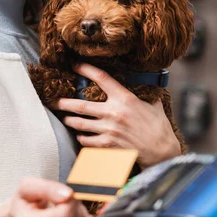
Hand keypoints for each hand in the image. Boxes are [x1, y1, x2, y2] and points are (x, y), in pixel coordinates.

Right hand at [0, 177, 96, 216]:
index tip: (63, 194)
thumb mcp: (28, 186)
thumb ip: (47, 188)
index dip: (71, 200)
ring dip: (83, 215)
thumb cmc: (26, 200)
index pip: (66, 215)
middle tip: (67, 200)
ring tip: (70, 210)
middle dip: (77, 206)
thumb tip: (68, 195)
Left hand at [53, 63, 180, 169]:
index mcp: (125, 98)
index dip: (86, 69)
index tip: (75, 65)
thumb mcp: (153, 104)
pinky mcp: (108, 145)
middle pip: (81, 105)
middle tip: (54, 101)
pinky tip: (80, 135)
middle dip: (64, 103)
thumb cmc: (158, 126)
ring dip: (69, 120)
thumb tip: (143, 80)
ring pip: (80, 124)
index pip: (102, 78)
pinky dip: (81, 138)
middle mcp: (114, 113)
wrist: (162, 151)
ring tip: (63, 118)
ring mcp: (109, 130)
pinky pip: (87, 141)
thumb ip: (144, 92)